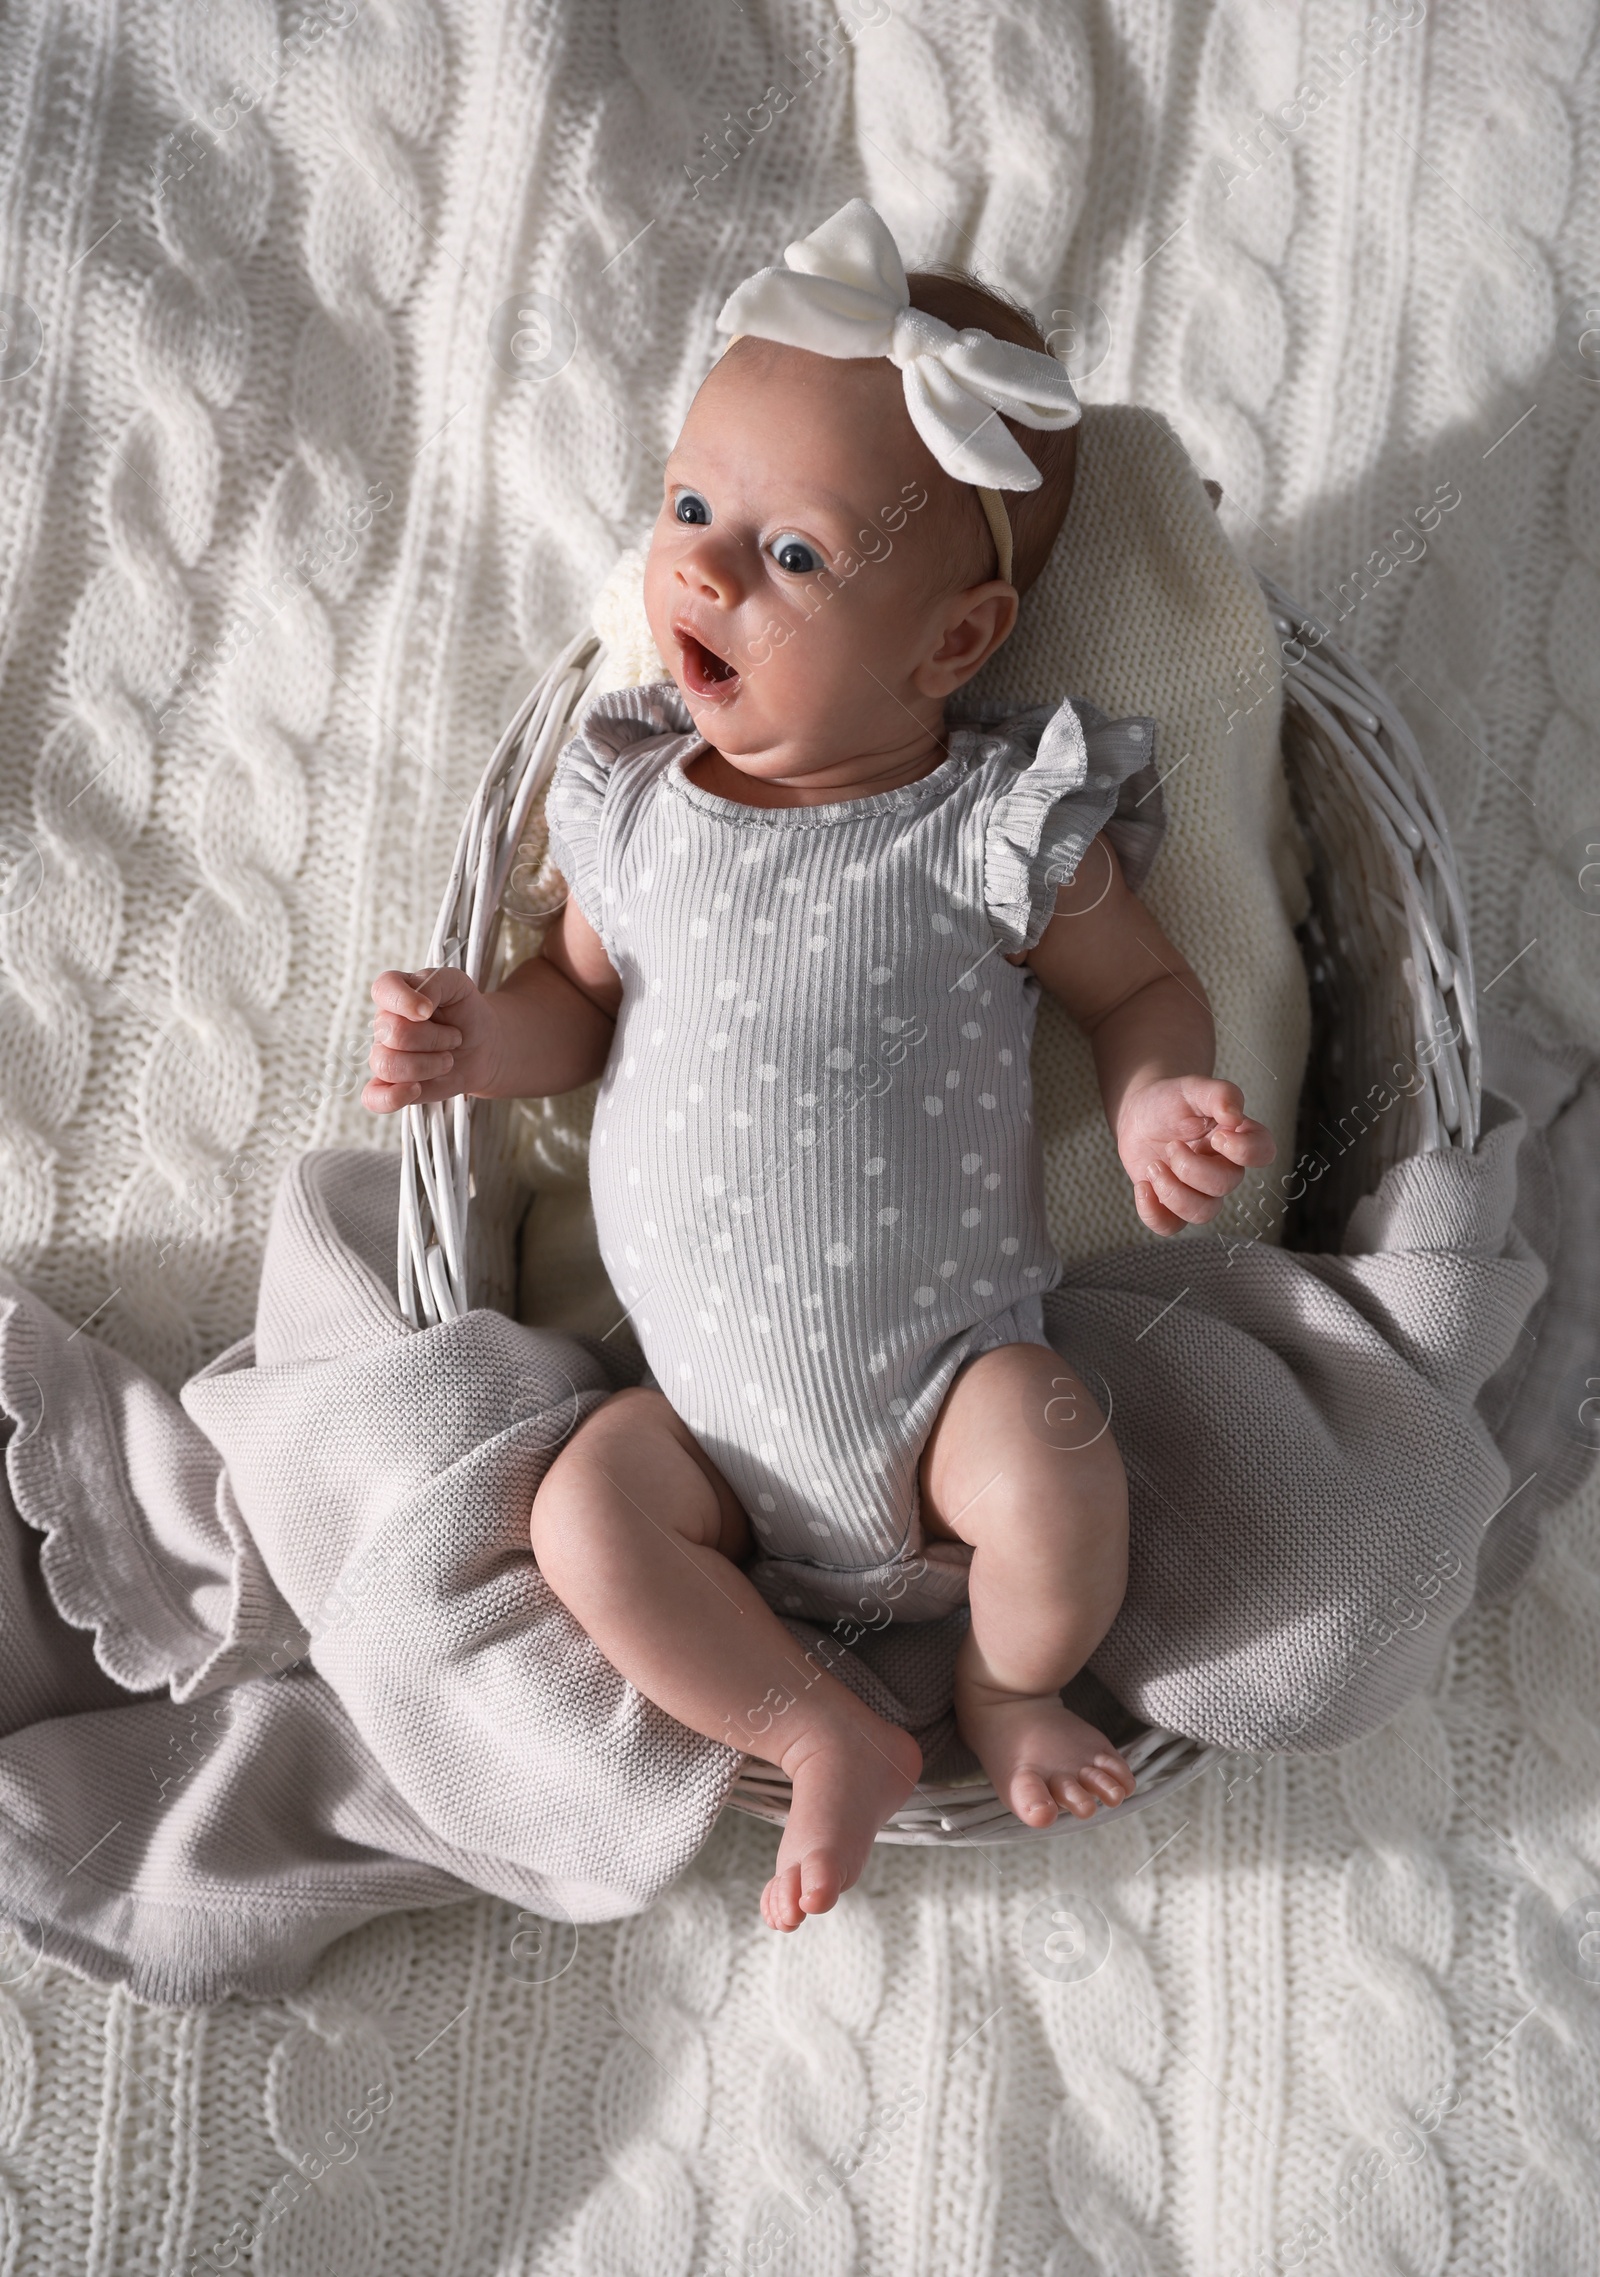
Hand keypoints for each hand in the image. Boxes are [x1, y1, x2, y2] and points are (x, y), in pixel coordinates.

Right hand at [363, 966, 503, 1113]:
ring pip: (388, 1065)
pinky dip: (392, 1097)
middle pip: (394, 1034)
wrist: (483, 1047)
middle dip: (435, 1039)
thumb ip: (436, 981)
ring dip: (429, 1065)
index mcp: (395, 993)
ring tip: (448, 1059)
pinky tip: (416, 1088)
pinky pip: (372, 1097)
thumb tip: (419, 1004)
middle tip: (454, 1037)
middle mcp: (384, 1024)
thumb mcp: (459, 984)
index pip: (383, 990)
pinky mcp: (390, 1086)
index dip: (404, 1001)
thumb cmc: (466, 1012)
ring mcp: (384, 1056)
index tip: (429, 1010)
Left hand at [1115, 1075, 1275, 1235]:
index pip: (1263, 1153)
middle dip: (1192, 1168)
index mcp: (1237, 1138)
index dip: (1244, 1151)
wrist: (1138, 1114)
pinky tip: (1142, 1186)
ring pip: (1204, 1213)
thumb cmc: (1171, 1100)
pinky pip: (1171, 1227)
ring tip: (1153, 1166)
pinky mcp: (1171, 1205)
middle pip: (1226, 1185)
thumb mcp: (1193, 1088)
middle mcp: (1224, 1168)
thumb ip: (1220, 1094)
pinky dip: (1154, 1213)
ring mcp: (1199, 1191)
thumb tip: (1235, 1115)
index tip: (1216, 1136)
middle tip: (1171, 1146)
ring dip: (1173, 1192)